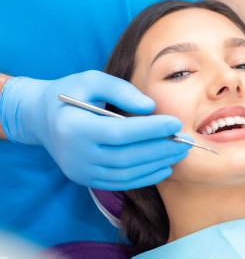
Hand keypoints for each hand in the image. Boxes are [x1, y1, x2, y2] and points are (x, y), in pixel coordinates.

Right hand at [0, 71, 191, 189]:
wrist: (41, 118)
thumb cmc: (69, 93)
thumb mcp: (91, 79)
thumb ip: (121, 89)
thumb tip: (150, 106)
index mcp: (73, 127)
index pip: (119, 132)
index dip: (151, 129)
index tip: (176, 122)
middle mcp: (75, 155)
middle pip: (126, 156)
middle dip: (161, 149)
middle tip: (186, 141)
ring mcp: (80, 171)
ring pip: (126, 172)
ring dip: (157, 164)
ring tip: (180, 152)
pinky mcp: (86, 179)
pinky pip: (120, 183)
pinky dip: (145, 177)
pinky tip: (164, 167)